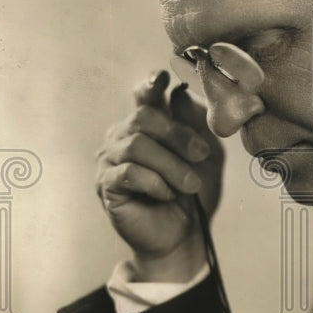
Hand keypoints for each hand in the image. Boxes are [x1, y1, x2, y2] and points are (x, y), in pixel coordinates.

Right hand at [95, 71, 223, 280]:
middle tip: (201, 155)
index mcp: (146, 125)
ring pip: (137, 146)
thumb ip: (195, 124)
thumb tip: (178, 93)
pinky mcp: (106, 185)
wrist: (184, 235)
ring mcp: (110, 160)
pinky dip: (155, 183)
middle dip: (178, 135)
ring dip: (171, 165)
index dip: (151, 85)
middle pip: (144, 118)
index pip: (143, 97)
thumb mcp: (206, 156)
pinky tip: (167, 195)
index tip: (164, 76)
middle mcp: (123, 137)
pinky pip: (129, 173)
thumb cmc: (193, 194)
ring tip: (189, 185)